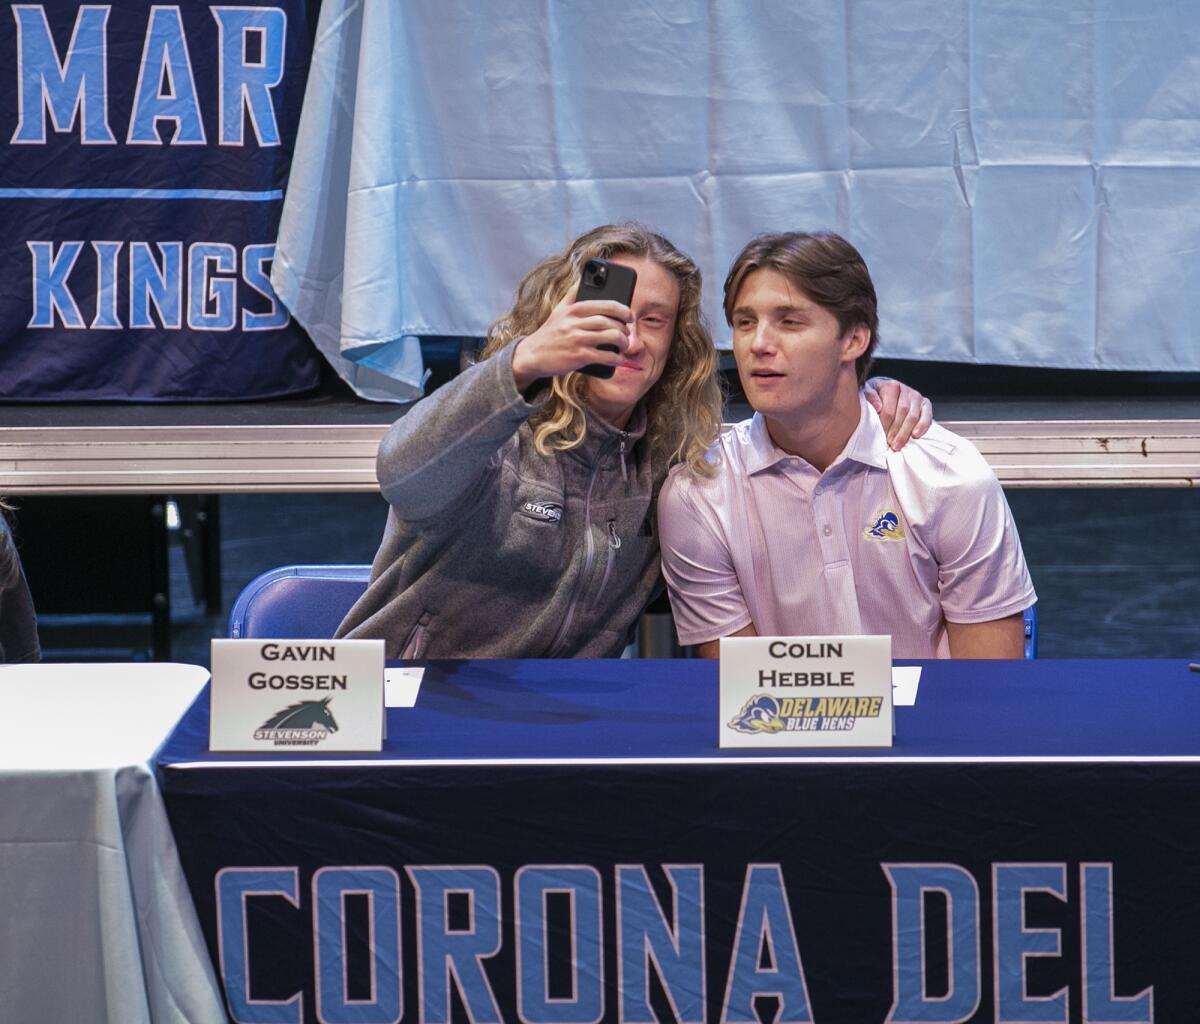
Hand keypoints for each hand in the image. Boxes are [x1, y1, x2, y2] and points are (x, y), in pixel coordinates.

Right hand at [511, 287, 630, 391]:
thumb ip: (572, 293)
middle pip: (609, 321)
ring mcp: (577, 339)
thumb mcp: (559, 310)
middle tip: (627, 333)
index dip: (622, 310)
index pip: (605, 305)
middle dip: (623, 328)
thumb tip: (585, 277)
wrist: (532, 355)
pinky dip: (615, 358)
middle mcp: (575, 322)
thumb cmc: (550, 332)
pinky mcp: (578, 356)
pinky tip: (618, 358)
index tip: (629, 315)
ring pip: (609, 337)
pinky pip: (604, 356)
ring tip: (624, 345)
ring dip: (622, 342)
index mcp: (573, 309)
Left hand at [863, 377, 932, 449]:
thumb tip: (878, 408)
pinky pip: (927, 415)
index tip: (880, 436)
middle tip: (889, 444)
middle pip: (902, 413)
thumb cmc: (875, 395)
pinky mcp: (925, 403)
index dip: (885, 424)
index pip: (889, 408)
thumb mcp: (866, 393)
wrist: (887, 391)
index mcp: (890, 386)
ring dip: (905, 433)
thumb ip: (870, 397)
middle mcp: (905, 389)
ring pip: (913, 416)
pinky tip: (916, 435)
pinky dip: (922, 426)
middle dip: (895, 431)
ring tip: (897, 445)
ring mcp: (916, 396)